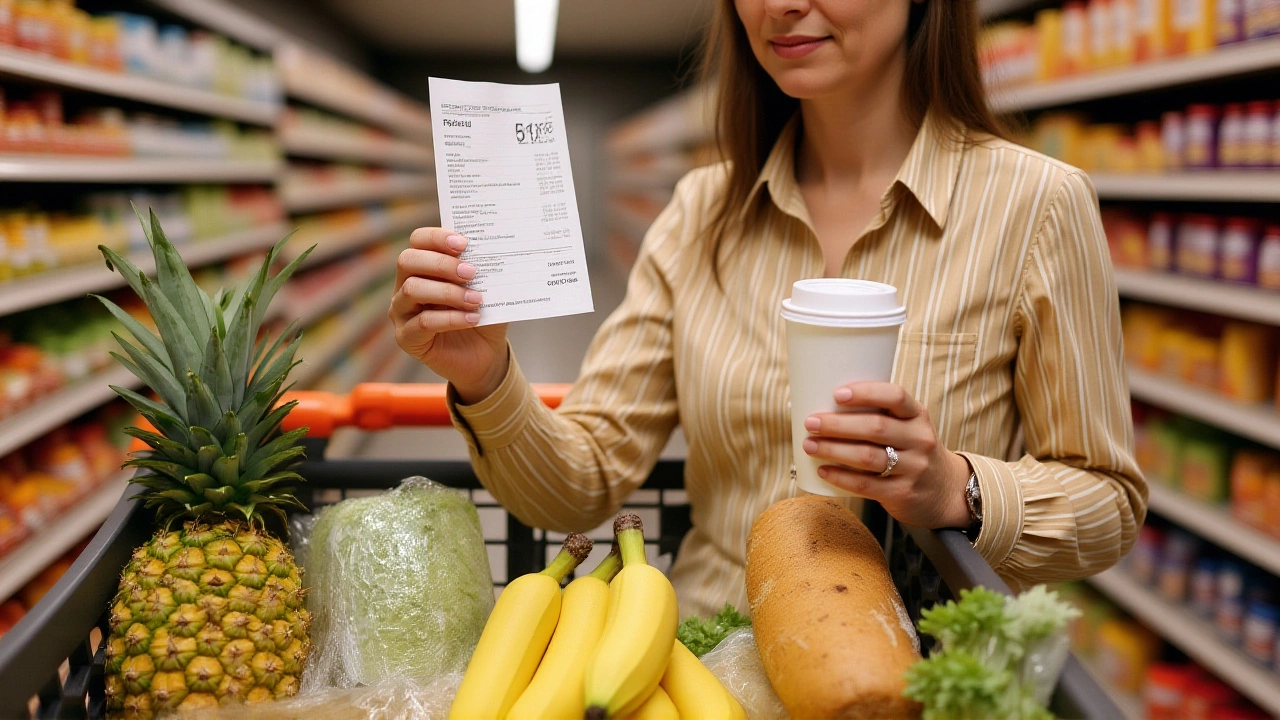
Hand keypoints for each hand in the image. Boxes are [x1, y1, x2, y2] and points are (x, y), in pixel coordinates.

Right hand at [390, 228, 508, 401]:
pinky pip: (423, 322)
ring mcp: (401, 312)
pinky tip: (473, 318)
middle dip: (441, 263)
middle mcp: (405, 285)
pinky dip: (451, 318)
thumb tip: (493, 248)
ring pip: (413, 290)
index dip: (437, 237)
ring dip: (448, 292)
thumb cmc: (482, 315)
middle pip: (408, 261)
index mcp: (422, 267)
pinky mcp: (406, 338)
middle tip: (471, 272)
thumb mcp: (487, 289)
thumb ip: (484, 270)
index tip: (464, 243)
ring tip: (476, 299)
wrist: (485, 355)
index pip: (418, 241)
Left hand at [801, 382, 972, 528]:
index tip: (837, 394)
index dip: (866, 393)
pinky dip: (841, 477)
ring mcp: (914, 467)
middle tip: (810, 422)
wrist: (945, 491)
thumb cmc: (912, 450)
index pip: (895, 396)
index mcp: (917, 415)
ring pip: (867, 456)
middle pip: (875, 428)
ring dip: (833, 449)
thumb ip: (880, 414)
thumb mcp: (908, 427)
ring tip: (809, 445)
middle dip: (838, 424)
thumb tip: (824, 403)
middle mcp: (919, 439)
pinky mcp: (903, 493)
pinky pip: (866, 484)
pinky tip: (823, 470)